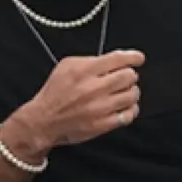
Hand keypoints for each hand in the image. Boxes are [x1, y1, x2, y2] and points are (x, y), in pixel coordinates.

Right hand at [9, 49, 145, 153]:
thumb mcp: (67, 67)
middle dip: (130, 76)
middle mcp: (92, 88)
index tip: (138, 58)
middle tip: (124, 79)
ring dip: (131, 92)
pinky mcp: (102, 124)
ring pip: (132, 95)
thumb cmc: (55, 93)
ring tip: (123, 92)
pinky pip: (128, 115)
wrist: (43, 121)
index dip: (133, 57)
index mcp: (83, 71)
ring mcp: (99, 108)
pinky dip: (130, 109)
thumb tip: (117, 58)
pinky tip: (123, 107)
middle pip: (129, 76)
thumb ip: (92, 60)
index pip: (118, 59)